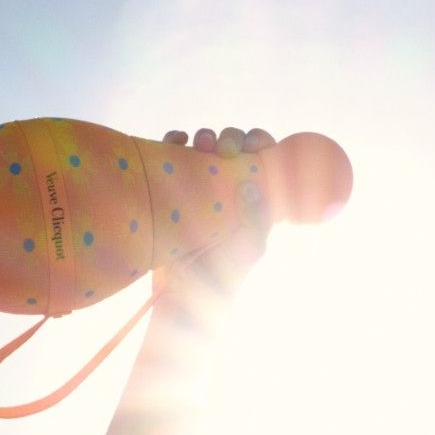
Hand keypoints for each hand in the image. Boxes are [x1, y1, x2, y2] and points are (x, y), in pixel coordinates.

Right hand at [150, 123, 273, 331]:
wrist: (179, 297)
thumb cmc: (219, 280)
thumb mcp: (246, 255)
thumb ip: (255, 225)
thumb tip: (250, 187)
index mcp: (253, 200)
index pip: (263, 159)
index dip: (262, 143)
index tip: (255, 145)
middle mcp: (227, 189)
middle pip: (234, 148)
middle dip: (231, 139)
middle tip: (225, 150)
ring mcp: (198, 187)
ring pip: (204, 147)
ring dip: (204, 137)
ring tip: (200, 145)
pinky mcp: (171, 188)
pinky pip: (172, 155)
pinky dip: (173, 141)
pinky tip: (176, 141)